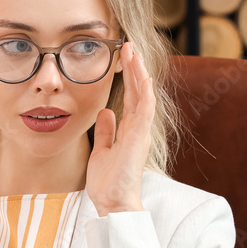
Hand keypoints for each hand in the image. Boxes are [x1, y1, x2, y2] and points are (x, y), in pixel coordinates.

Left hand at [86, 42, 154, 216]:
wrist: (113, 203)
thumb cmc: (108, 181)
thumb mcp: (101, 150)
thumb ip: (105, 131)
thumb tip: (104, 112)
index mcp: (129, 129)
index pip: (130, 96)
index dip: (128, 76)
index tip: (122, 56)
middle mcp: (137, 128)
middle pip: (138, 91)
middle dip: (134, 67)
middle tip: (128, 45)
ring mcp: (140, 132)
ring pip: (143, 96)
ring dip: (139, 74)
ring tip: (134, 53)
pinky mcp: (139, 139)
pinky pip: (145, 112)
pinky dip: (145, 94)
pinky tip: (143, 78)